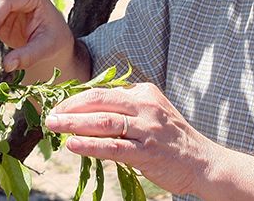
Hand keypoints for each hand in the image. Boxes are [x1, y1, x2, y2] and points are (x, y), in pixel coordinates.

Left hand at [44, 82, 220, 196]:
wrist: (203, 162)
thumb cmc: (171, 139)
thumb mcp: (151, 114)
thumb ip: (125, 110)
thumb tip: (86, 114)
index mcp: (144, 93)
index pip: (104, 92)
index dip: (78, 99)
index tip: (59, 106)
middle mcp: (145, 106)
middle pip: (100, 101)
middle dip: (71, 107)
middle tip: (50, 114)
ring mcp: (147, 129)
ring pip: (104, 122)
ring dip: (74, 124)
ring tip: (54, 126)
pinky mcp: (147, 152)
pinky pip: (113, 147)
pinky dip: (90, 145)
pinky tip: (72, 145)